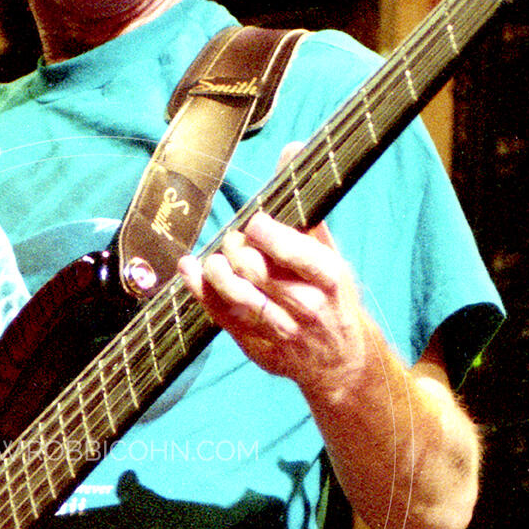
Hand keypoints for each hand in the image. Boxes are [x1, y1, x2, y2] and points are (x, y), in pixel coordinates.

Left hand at [180, 210, 370, 405]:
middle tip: (234, 241)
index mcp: (328, 278)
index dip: (262, 231)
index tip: (254, 223)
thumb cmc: (334, 302)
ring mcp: (280, 329)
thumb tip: (286, 167)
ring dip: (216, 268)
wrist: (338, 362)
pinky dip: (200, 289)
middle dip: (236, 246)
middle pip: (255, 268)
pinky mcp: (256, 346)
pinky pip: (221, 314)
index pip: (289, 250)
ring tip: (216, 259)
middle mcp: (305, 305)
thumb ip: (309, 224)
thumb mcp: (335, 263)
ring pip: (236, 293)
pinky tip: (190, 269)